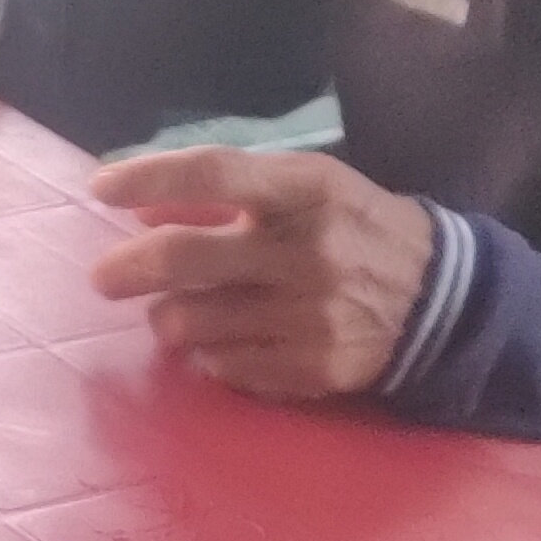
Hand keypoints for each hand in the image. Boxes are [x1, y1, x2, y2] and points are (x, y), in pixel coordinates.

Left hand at [85, 145, 433, 401]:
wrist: (440, 300)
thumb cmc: (354, 227)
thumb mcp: (306, 187)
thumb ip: (226, 192)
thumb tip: (139, 206)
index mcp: (308, 189)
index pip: (215, 173)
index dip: (150, 177)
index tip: (100, 187)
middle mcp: (309, 251)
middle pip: (185, 258)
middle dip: (126, 268)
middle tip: (103, 278)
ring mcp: (312, 314)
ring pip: (192, 321)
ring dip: (167, 316)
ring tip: (173, 311)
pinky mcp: (314, 367)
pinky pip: (225, 366)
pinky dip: (207, 354)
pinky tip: (221, 341)